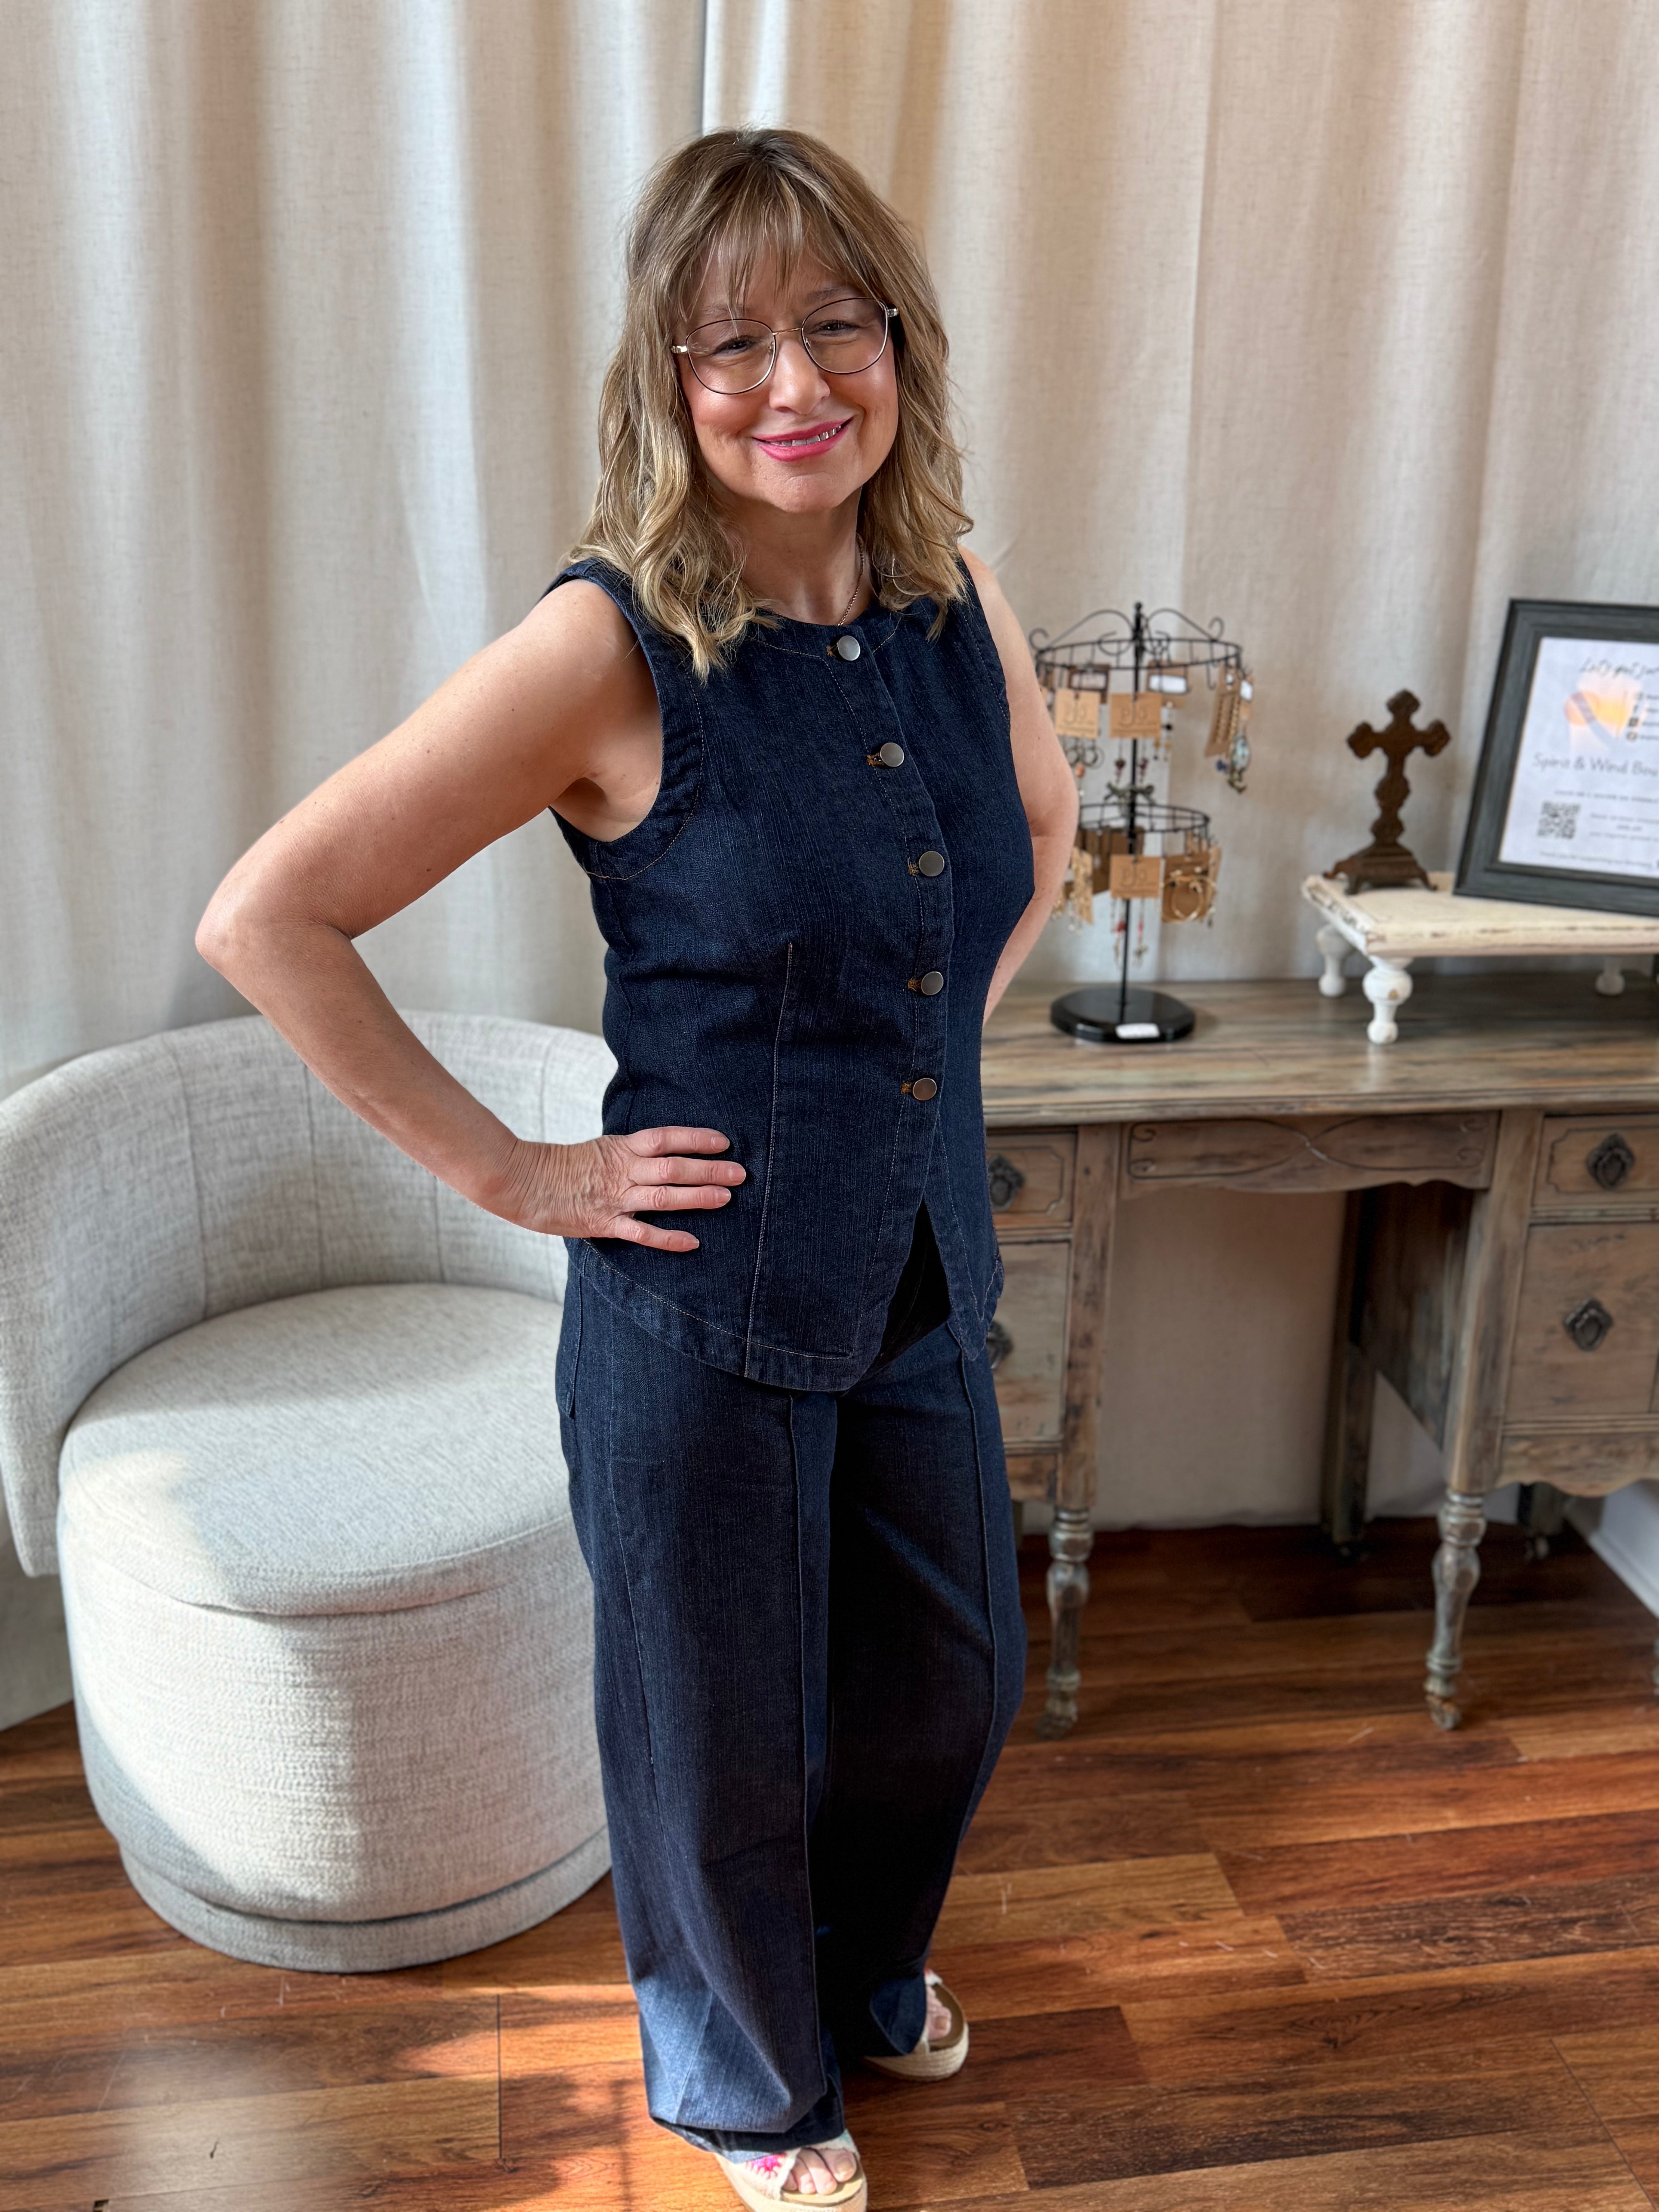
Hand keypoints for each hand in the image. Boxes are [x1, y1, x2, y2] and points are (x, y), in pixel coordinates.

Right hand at [490, 1127, 744, 1251]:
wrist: (522, 1182)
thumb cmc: (561, 1165)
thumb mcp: (599, 1149)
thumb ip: (629, 1153)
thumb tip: (661, 1153)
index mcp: (621, 1148)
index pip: (665, 1138)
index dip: (696, 1138)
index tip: (723, 1141)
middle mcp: (622, 1171)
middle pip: (673, 1167)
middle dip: (709, 1169)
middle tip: (740, 1173)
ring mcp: (615, 1198)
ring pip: (664, 1197)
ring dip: (697, 1197)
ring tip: (726, 1198)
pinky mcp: (605, 1224)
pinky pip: (642, 1233)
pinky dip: (668, 1238)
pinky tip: (692, 1242)